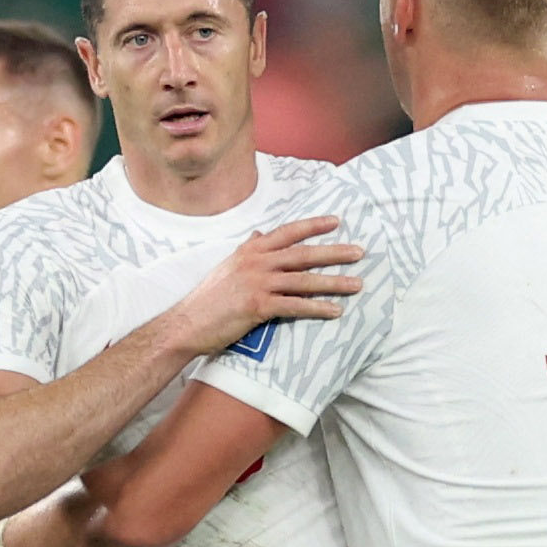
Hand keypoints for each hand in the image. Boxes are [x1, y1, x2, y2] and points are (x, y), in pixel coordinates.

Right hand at [169, 215, 360, 351]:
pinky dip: (317, 308)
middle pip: (303, 254)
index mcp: (249, 251)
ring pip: (304, 280)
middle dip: (334, 253)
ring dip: (334, 282)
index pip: (287, 233)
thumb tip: (260, 236)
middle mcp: (256, 263)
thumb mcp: (227, 267)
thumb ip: (247, 250)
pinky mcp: (257, 307)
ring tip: (357, 284)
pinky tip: (335, 311)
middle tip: (359, 252)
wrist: (187, 324)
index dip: (312, 226)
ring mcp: (257, 284)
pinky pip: (295, 306)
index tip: (336, 222)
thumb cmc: (208, 299)